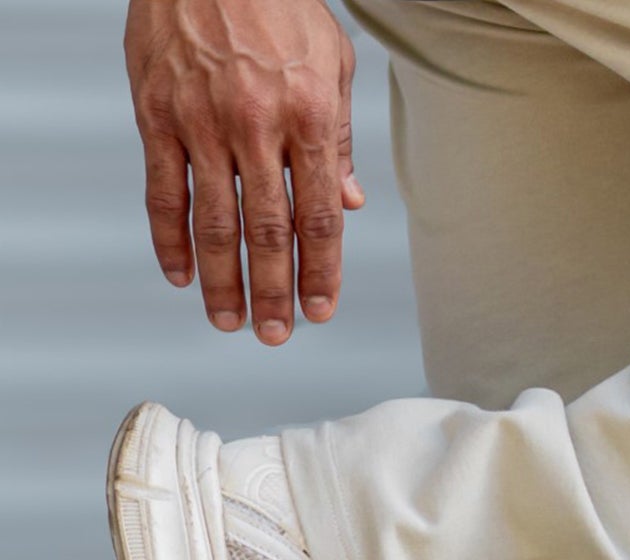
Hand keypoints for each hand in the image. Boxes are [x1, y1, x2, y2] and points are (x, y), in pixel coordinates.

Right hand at [124, 0, 364, 344]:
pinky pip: (162, 190)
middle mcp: (255, 125)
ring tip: (229, 320)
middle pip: (268, 231)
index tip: (319, 311)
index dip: (321, 271)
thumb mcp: (331, 61)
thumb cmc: (277, 0)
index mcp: (307, 116)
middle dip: (274, 292)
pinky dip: (169, 238)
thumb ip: (337, 138)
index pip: (319, 215)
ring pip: (213, 222)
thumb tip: (351, 203)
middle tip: (275, 335)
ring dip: (222, 280)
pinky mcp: (156, 113)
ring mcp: (200, 121)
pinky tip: (180, 274)